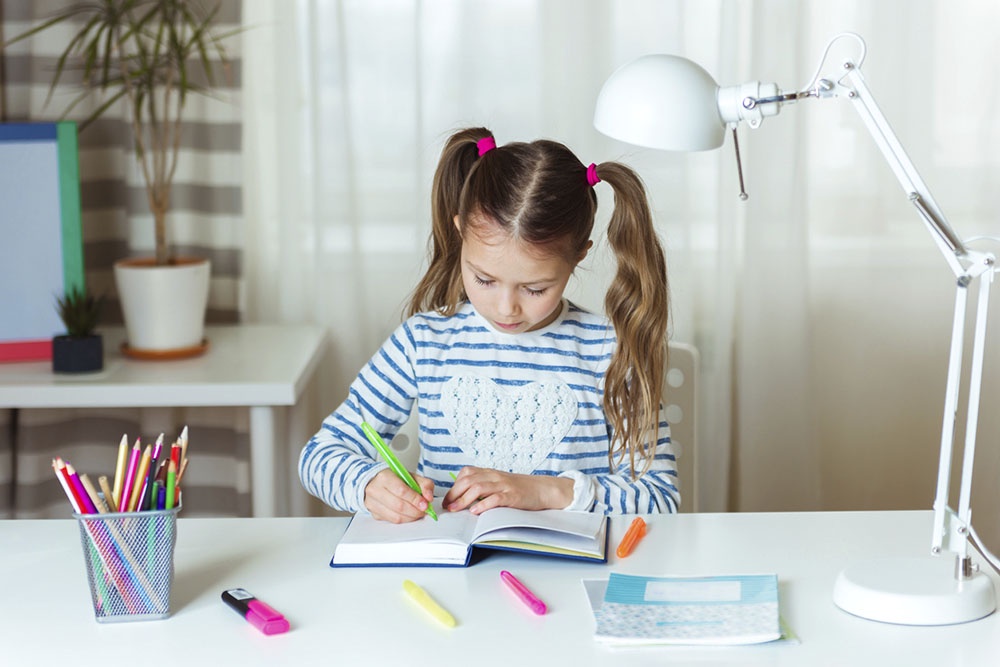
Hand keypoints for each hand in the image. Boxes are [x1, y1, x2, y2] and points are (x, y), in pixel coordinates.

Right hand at [363, 468, 435, 522]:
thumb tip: (429, 497)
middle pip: (398, 506)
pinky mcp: (374, 514)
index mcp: (384, 477)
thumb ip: (424, 484)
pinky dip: (404, 520)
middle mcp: (375, 490)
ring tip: (418, 513)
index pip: (401, 490)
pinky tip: (408, 514)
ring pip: (395, 517)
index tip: (425, 504)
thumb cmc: (394, 479)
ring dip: (411, 517)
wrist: (376, 481)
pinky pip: (392, 521)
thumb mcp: (411, 476)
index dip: (415, 499)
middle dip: (415, 510)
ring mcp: (372, 503)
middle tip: (424, 510)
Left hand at [443, 467, 573, 514]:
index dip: (454, 486)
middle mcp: (495, 476)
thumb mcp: (499, 483)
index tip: (447, 500)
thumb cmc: (520, 489)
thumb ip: (484, 486)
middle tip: (448, 507)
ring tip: (456, 509)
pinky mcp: (513, 496)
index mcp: (490, 473)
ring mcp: (504, 485)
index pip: (466, 473)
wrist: (543, 489)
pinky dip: (482, 504)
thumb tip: (464, 498)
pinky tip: (475, 511)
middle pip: (468, 480)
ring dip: (464, 499)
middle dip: (454, 494)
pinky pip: (495, 498)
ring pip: (478, 488)